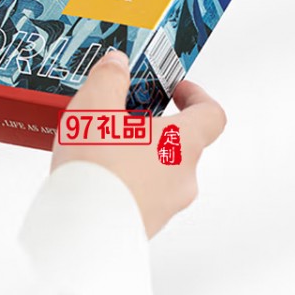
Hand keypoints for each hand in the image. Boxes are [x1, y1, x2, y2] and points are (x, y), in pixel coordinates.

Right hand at [51, 52, 226, 237]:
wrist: (82, 232)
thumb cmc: (97, 169)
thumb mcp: (96, 106)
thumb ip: (109, 77)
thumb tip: (118, 62)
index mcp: (183, 143)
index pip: (211, 115)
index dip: (198, 97)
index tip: (177, 89)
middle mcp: (183, 178)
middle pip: (181, 146)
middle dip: (155, 130)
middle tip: (125, 119)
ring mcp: (166, 207)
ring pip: (160, 175)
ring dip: (138, 160)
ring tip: (100, 151)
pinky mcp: (143, 227)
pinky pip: (140, 199)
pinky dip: (124, 186)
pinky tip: (94, 180)